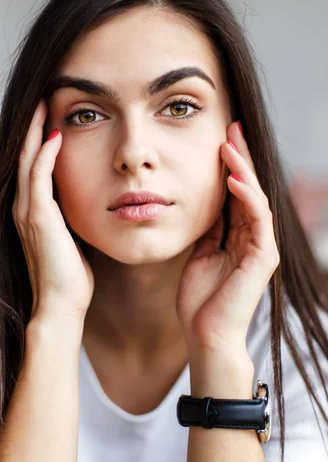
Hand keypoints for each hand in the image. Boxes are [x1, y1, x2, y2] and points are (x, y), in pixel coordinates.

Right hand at [12, 99, 94, 329]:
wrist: (61, 305)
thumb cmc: (71, 276)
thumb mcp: (72, 238)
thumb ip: (72, 217)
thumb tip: (89, 201)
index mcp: (34, 212)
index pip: (34, 167)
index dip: (40, 140)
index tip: (53, 117)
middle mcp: (25, 208)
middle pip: (26, 157)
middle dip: (34, 128)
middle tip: (44, 100)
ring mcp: (28, 212)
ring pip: (28, 161)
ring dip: (36, 133)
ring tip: (45, 106)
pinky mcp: (38, 218)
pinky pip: (38, 178)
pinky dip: (45, 155)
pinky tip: (56, 136)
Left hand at [176, 120, 279, 354]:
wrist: (205, 334)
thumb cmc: (199, 300)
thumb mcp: (199, 254)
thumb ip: (208, 230)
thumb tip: (204, 204)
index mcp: (237, 235)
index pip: (235, 192)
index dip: (229, 165)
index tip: (218, 138)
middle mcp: (253, 236)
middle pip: (249, 188)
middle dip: (240, 157)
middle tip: (230, 127)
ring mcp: (261, 246)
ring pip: (255, 197)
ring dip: (243, 169)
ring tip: (229, 144)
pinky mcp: (263, 257)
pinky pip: (257, 219)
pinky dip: (246, 197)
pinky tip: (233, 179)